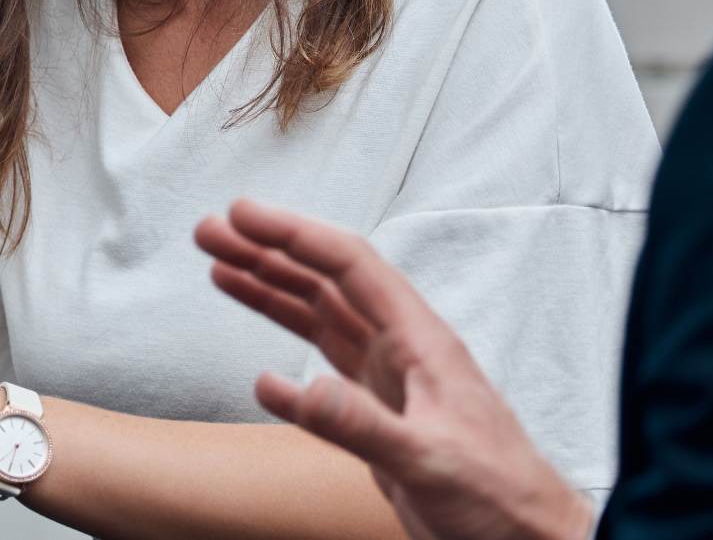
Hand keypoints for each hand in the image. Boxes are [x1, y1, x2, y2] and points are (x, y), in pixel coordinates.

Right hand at [196, 198, 595, 539]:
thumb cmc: (500, 496)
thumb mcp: (427, 460)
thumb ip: (358, 423)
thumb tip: (287, 386)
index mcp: (421, 342)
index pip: (349, 267)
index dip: (294, 235)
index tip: (244, 215)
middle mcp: (402, 349)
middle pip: (326, 282)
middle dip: (268, 251)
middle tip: (212, 230)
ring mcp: (389, 379)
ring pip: (319, 315)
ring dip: (270, 287)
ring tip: (219, 263)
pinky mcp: (379, 412)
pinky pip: (323, 361)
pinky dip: (284, 345)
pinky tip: (257, 350)